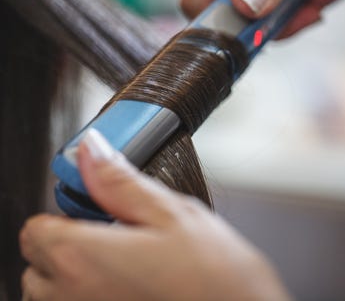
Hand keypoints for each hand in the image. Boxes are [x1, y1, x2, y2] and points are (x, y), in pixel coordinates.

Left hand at [20, 129, 290, 300]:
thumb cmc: (215, 276)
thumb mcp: (170, 213)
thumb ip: (119, 183)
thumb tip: (91, 150)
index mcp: (85, 259)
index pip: (36, 229)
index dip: (63, 211)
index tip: (91, 205)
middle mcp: (74, 297)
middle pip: (40, 260)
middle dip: (67, 239)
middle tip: (111, 230)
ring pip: (52, 289)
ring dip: (74, 269)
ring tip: (121, 258)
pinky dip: (88, 290)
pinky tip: (129, 282)